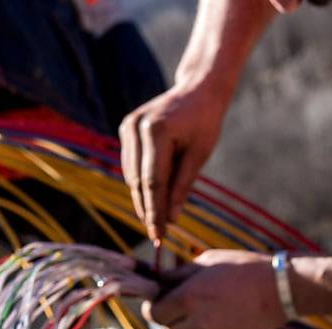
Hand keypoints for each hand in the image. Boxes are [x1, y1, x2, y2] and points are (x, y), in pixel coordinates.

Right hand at [119, 83, 229, 240]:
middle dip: (148, 210)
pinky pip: (131, 165)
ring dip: (142, 200)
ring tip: (156, 223)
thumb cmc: (205, 121)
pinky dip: (140, 184)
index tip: (160, 235)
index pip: (153, 181)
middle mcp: (135, 127)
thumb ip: (183, 185)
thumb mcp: (200, 154)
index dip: (155, 211)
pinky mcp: (126, 129)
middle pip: (138, 181)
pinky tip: (152, 201)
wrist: (198, 89)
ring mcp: (127, 126)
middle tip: (157, 236)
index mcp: (156, 131)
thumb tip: (170, 219)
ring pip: (131, 175)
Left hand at [143, 250, 285, 328]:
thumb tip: (159, 280)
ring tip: (212, 302)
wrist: (282, 289)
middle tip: (180, 301)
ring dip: (191, 321)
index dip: (153, 307)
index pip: (154, 313)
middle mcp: (198, 322)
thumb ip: (179, 274)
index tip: (158, 299)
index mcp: (189, 298)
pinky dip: (213, 327)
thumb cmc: (245, 268)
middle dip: (170, 315)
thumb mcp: (208, 261)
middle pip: (168, 327)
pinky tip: (231, 311)